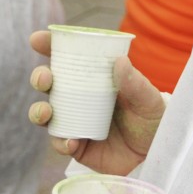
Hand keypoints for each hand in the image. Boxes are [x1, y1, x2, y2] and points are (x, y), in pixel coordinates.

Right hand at [28, 30, 164, 174]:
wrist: (155, 154)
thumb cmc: (151, 119)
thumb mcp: (148, 98)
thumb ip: (135, 82)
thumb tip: (120, 61)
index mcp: (95, 77)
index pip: (69, 58)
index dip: (49, 46)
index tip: (37, 39)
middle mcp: (79, 97)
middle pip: (49, 83)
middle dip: (39, 77)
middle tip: (44, 79)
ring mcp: (75, 122)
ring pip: (45, 113)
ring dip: (38, 111)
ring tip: (46, 112)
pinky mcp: (77, 146)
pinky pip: (60, 143)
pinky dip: (61, 142)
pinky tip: (72, 142)